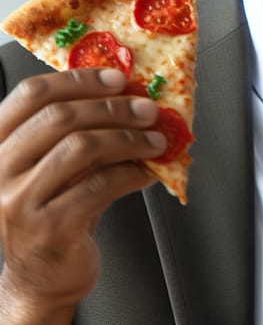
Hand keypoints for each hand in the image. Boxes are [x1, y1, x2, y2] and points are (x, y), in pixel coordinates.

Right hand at [0, 68, 166, 323]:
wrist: (43, 273)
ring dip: (129, 139)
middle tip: (147, 109)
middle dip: (114, 108)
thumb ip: (77, 128)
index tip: (117, 78)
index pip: (32, 93)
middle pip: (62, 117)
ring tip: (155, 140)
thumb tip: (129, 94)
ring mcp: (18, 200)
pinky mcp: (48, 228)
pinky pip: (100, 185)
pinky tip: (148, 170)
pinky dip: (133, 172)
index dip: (79, 79)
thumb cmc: (54, 207)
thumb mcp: (54, 161)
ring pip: (83, 147)